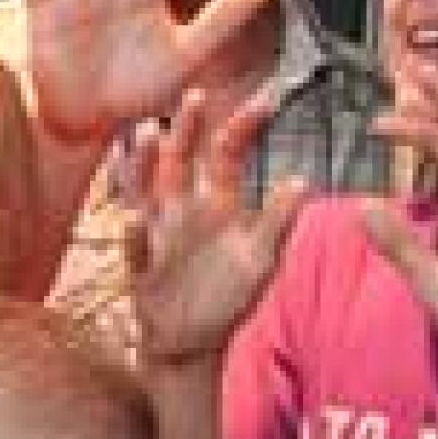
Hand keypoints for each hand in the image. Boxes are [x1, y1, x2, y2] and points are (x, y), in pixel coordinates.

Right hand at [125, 87, 306, 369]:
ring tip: (148, 137)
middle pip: (181, 160)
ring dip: (145, 165)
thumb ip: (277, 222)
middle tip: (196, 96)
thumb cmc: (228, 297)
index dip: (243, 127)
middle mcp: (183, 210)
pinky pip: (136, 249)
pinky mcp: (141, 268)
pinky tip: (136, 219)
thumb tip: (301, 180)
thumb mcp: (262, 261)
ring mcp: (158, 235)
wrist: (191, 342)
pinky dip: (136, 235)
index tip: (264, 99)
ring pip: (147, 191)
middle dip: (186, 128)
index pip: (227, 154)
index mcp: (217, 204)